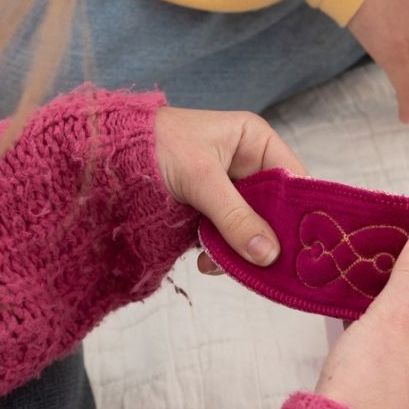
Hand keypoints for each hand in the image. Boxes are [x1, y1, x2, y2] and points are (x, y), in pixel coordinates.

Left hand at [154, 107, 304, 269]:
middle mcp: (248, 164)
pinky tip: (204, 260)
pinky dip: (220, 253)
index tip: (302, 246)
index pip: (293, 178)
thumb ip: (235, 217)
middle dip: (265, 238)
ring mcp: (229, 190)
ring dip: (239, 251)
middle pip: (274, 209)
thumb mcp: (200, 179)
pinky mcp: (210, 211)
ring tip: (217, 263)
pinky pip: (229, 237)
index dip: (299, 211)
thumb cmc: (156, 146)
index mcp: (255, 141)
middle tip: (262, 266)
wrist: (106, 156)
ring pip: (251, 228)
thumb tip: (269, 255)